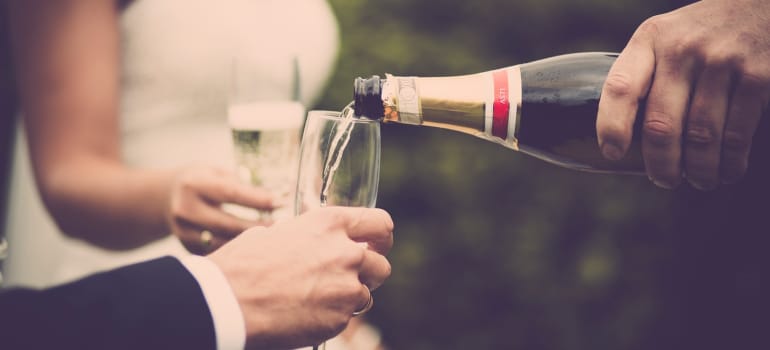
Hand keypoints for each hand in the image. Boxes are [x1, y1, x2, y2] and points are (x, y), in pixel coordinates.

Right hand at [166, 166, 276, 253]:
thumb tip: (275, 198)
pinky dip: (238, 251)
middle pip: (229, 223)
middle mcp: (185, 209)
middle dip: (260, 226)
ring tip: (275, 239)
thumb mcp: (216, 173)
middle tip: (285, 226)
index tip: (282, 203)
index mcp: (194, 185)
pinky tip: (257, 248)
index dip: (258, 200)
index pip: (231, 194)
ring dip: (251, 242)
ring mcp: (184, 231)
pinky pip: (218, 252)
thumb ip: (241, 184)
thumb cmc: (201, 181)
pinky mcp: (187, 247)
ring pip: (225, 242)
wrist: (164, 197)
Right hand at [208, 206, 393, 349]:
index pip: (380, 223)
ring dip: (350, 297)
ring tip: (318, 299)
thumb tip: (306, 238)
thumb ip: (305, 234)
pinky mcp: (340, 318)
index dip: (381, 237)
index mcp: (329, 223)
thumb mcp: (276, 233)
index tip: (377, 245)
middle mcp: (345, 252)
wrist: (228, 302)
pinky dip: (332, 317)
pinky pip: (346, 318)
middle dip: (367, 273)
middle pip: (381, 264)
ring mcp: (346, 287)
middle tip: (346, 278)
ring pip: (367, 294)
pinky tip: (306, 314)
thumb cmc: (243, 265)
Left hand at [597, 0, 769, 189]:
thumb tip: (623, 139)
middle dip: (661, 164)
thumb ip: (644, 75)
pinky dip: (730, 162)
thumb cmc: (698, 34)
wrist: (759, 5)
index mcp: (650, 40)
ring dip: (698, 170)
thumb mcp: (663, 38)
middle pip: (661, 124)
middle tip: (664, 180)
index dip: (612, 126)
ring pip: (701, 136)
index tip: (612, 153)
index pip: (620, 87)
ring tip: (697, 180)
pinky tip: (725, 171)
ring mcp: (722, 62)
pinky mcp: (758, 76)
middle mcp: (682, 49)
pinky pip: (738, 133)